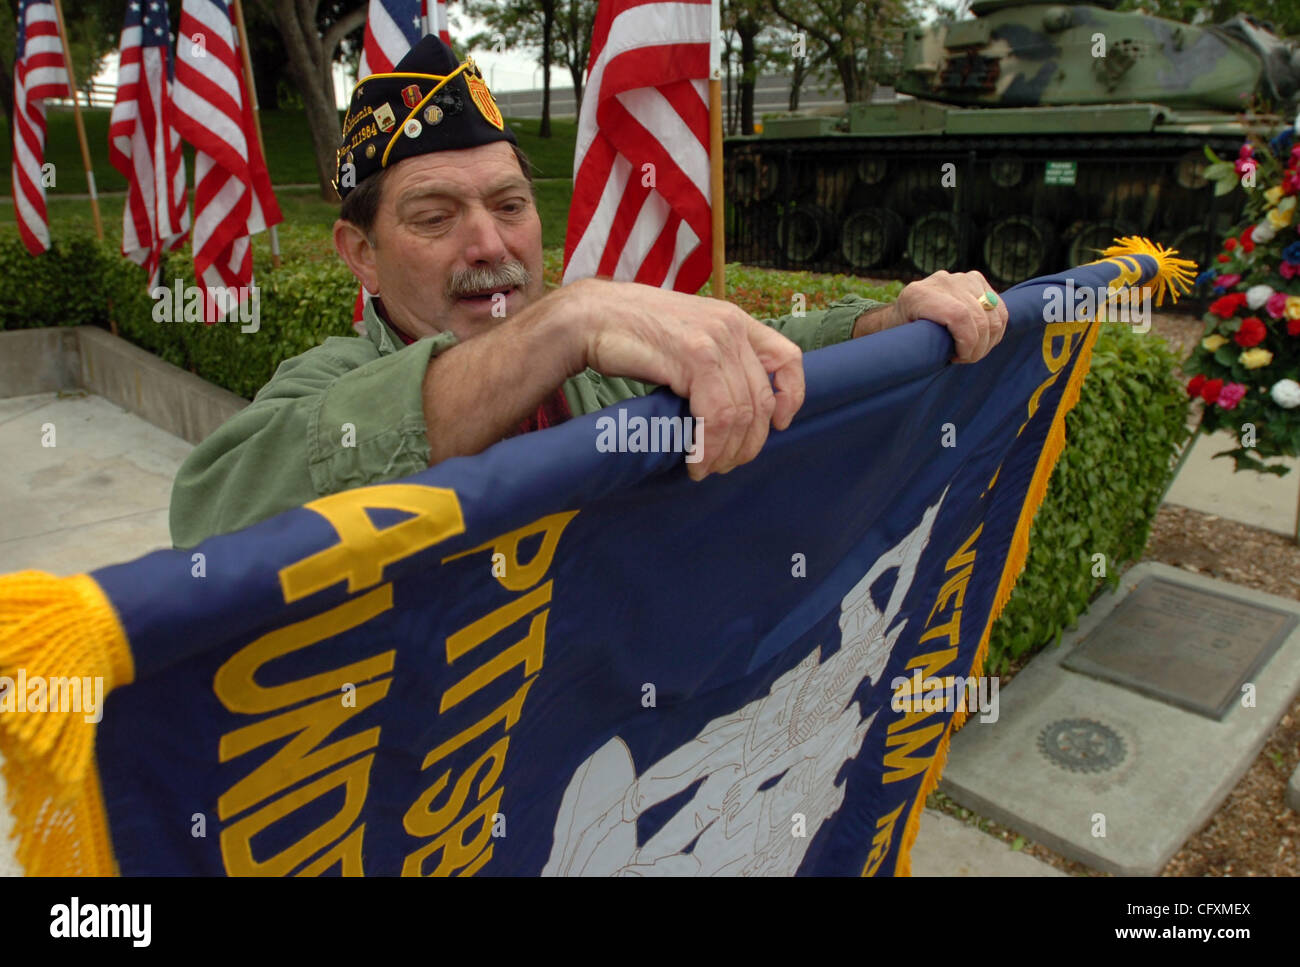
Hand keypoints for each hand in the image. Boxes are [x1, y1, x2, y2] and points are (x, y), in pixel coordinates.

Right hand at [566, 278, 805, 480]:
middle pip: (761, 399)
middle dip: (748, 442)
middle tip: (725, 465)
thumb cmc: (629, 334)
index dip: (792, 396)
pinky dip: (709, 447)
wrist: (589, 317)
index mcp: (734, 319)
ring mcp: (715, 339)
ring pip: (741, 413)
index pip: (788, 357)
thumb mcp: (686, 340)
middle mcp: (731, 326)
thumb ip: (714, 363)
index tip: (778, 425)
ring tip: (706, 469)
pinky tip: (696, 461)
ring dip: (725, 452)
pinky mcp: (695, 356)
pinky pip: (717, 415)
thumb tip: (732, 413)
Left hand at [860, 270, 1009, 363]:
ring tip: (972, 351)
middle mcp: (942, 281)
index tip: (958, 357)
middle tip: (966, 358)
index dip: (968, 342)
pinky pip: (999, 308)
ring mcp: (961, 278)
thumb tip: (948, 353)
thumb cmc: (905, 334)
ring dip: (989, 341)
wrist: (906, 311)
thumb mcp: (905, 343)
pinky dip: (995, 330)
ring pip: (994, 315)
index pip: (959, 315)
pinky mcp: (976, 280)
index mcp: (918, 295)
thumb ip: (922, 346)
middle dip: (978, 347)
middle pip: (980, 317)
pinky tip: (981, 340)